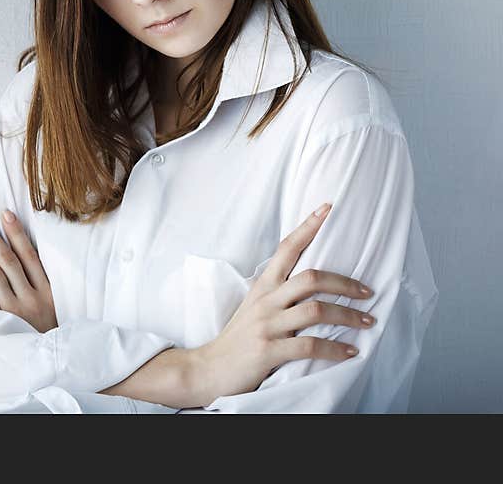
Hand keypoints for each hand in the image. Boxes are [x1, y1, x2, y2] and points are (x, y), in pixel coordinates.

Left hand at [0, 209, 57, 332]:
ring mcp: (13, 311)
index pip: (29, 255)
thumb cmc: (51, 332)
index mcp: (47, 291)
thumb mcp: (57, 306)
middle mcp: (30, 299)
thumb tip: (26, 252)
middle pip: (7, 261)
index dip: (16, 233)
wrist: (51, 365)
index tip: (4, 213)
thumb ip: (44, 282)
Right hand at [184, 203, 375, 407]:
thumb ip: (276, 294)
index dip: (307, 227)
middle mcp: (265, 301)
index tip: (327, 208)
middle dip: (344, 283)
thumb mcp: (253, 307)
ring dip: (348, 316)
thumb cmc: (236, 339)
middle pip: (311, 278)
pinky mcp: (269, 350)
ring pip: (316, 310)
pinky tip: (350, 352)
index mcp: (262, 286)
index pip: (286, 249)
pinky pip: (310, 345)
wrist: (208, 369)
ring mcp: (267, 325)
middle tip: (367, 291)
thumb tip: (309, 283)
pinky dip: (335, 349)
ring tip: (368, 321)